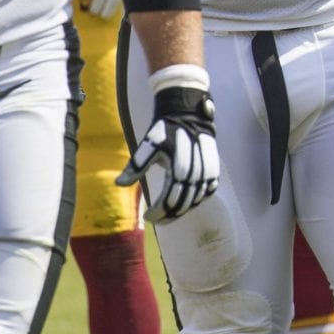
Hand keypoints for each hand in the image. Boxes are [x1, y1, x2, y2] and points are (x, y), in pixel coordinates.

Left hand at [117, 73, 218, 220]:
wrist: (189, 114)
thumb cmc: (165, 130)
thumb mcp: (148, 145)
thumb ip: (135, 166)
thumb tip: (119, 184)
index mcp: (179, 169)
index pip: (169, 201)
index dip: (158, 213)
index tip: (147, 217)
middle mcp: (196, 174)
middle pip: (182, 205)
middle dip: (168, 216)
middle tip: (156, 219)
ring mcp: (208, 174)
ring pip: (194, 201)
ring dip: (180, 210)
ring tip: (167, 213)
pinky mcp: (214, 172)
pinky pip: (205, 194)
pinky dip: (194, 201)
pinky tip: (183, 202)